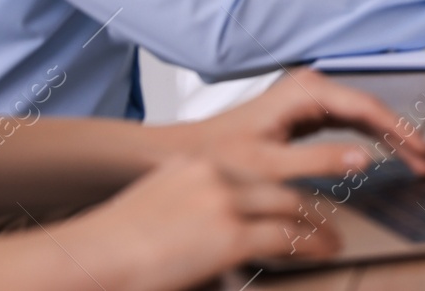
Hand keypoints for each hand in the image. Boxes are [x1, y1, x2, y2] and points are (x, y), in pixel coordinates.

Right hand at [56, 157, 340, 288]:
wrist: (90, 259)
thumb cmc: (112, 246)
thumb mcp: (155, 205)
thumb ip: (189, 203)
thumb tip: (214, 225)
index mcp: (196, 165)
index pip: (256, 168)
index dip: (287, 178)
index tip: (303, 188)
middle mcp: (215, 174)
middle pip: (282, 182)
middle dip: (313, 199)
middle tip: (331, 214)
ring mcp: (225, 202)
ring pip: (292, 207)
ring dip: (319, 225)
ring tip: (334, 238)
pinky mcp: (230, 234)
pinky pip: (286, 237)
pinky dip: (312, 244)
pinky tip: (325, 251)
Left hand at [161, 68, 424, 178]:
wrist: (186, 154)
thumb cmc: (218, 155)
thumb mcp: (269, 165)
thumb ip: (319, 161)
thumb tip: (366, 159)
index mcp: (307, 92)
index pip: (369, 109)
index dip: (401, 132)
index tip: (421, 153)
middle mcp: (311, 88)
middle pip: (372, 109)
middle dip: (403, 135)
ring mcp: (309, 99)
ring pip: (364, 116)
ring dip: (391, 137)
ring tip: (415, 160)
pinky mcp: (306, 113)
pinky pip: (350, 123)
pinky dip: (371, 139)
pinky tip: (385, 152)